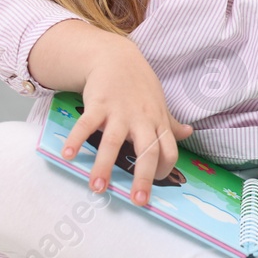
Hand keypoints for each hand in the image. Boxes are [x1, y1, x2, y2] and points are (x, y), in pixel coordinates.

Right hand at [59, 37, 191, 207]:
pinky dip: (76, 139)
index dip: (164, 170)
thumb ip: (171, 123)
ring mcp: (119, 111)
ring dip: (104, 166)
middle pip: (147, 150)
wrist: (117, 57)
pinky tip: (67, 155)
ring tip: (97, 188)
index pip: (169, 150)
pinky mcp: (98, 104)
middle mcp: (141, 119)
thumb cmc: (139, 86)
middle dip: (143, 176)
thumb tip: (190, 133)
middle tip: (137, 200)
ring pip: (114, 141)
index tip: (153, 188)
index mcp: (158, 122)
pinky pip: (87, 124)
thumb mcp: (159, 103)